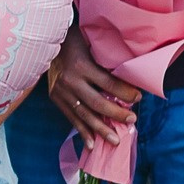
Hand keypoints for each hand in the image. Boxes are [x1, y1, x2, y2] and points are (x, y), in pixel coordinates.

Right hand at [45, 28, 139, 145]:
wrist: (45, 40)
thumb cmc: (75, 39)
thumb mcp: (91, 44)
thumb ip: (106, 61)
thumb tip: (128, 77)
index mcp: (82, 66)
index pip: (108, 84)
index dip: (125, 93)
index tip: (138, 98)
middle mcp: (70, 81)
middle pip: (97, 103)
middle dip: (116, 114)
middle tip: (132, 121)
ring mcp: (61, 91)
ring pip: (84, 115)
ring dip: (100, 129)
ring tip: (115, 140)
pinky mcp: (55, 97)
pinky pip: (71, 117)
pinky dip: (82, 131)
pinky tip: (91, 144)